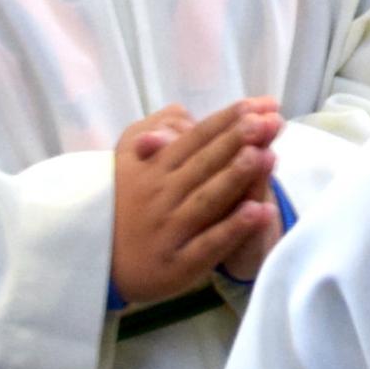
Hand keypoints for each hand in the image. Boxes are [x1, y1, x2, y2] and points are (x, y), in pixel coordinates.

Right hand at [111, 97, 281, 305]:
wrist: (101, 261)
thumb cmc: (125, 201)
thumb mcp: (127, 160)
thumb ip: (154, 131)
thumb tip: (183, 112)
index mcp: (152, 168)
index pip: (195, 139)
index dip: (226, 121)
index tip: (258, 105)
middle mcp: (161, 196)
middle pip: (204, 164)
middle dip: (236, 141)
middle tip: (268, 121)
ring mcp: (170, 230)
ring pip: (207, 200)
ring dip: (235, 178)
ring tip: (264, 156)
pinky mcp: (180, 264)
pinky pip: (209, 244)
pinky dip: (233, 228)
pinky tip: (260, 211)